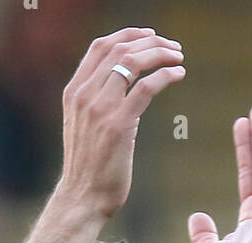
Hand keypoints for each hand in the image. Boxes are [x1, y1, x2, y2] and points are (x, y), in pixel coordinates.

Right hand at [59, 28, 185, 221]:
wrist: (82, 198)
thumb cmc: (87, 169)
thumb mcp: (83, 127)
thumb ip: (96, 103)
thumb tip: (122, 88)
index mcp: (73, 92)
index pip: (100, 47)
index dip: (127, 35)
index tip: (149, 35)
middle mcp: (84, 95)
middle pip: (119, 49)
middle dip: (150, 42)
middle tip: (172, 46)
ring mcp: (100, 108)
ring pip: (133, 62)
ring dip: (160, 54)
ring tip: (178, 57)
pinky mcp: (119, 125)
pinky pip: (147, 87)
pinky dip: (166, 75)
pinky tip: (178, 74)